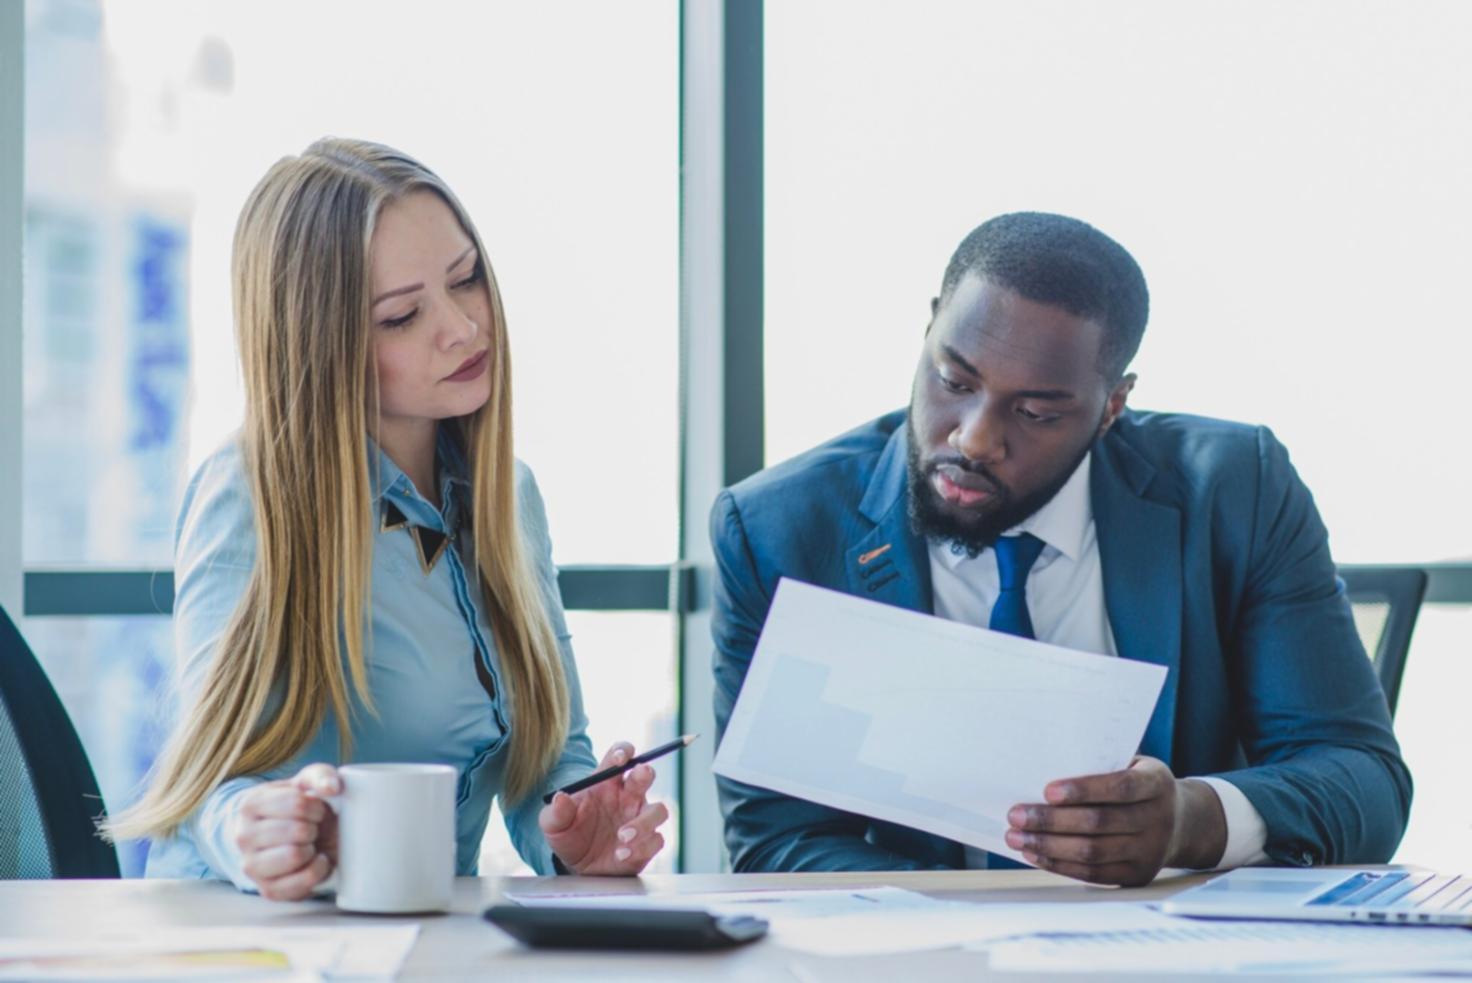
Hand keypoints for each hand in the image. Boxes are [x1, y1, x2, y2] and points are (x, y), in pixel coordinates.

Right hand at [233, 763, 340, 899]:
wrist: (286, 835)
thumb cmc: (298, 806)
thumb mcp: (306, 783)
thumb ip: (321, 776)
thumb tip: (332, 788)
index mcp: (250, 805)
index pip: (297, 804)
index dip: (317, 807)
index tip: (316, 809)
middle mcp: (243, 837)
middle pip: (298, 831)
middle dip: (315, 828)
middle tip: (314, 828)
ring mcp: (252, 866)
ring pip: (295, 856)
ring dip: (313, 849)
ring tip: (311, 844)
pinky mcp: (268, 890)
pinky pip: (302, 882)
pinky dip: (318, 871)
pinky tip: (316, 861)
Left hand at [538, 743, 668, 874]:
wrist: (576, 865)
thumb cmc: (568, 834)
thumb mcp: (553, 825)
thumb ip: (556, 811)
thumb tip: (560, 797)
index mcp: (606, 782)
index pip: (620, 757)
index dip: (624, 751)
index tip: (621, 758)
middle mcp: (628, 796)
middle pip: (646, 774)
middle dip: (645, 772)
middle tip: (639, 778)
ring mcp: (640, 818)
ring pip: (659, 810)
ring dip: (644, 822)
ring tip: (623, 836)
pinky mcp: (647, 843)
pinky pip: (656, 840)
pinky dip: (642, 847)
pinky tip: (622, 854)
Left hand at [1004, 756, 1225, 885]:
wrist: (1182, 822)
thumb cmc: (1139, 785)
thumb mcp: (1131, 765)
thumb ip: (1099, 765)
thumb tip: (1040, 767)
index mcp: (1157, 783)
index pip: (1120, 787)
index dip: (1083, 790)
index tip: (1047, 790)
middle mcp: (1158, 819)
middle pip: (1099, 823)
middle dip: (1051, 820)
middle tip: (1016, 815)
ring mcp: (1150, 851)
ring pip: (1093, 852)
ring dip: (1048, 846)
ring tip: (1016, 837)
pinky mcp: (1137, 875)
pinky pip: (1094, 873)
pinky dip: (1060, 864)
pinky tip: (1036, 854)